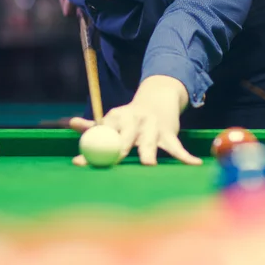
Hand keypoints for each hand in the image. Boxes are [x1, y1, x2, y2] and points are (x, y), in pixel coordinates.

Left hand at [70, 76, 202, 166]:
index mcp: (117, 116)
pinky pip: (176, 147)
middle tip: (113, 160)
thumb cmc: (129, 117)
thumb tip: (71, 124)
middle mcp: (135, 119)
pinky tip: (194, 164)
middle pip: (125, 137)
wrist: (158, 99)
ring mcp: (153, 126)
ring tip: (149, 163)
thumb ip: (93, 126)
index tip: (79, 163)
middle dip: (119, 148)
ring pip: (149, 142)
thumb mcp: (111, 119)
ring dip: (148, 153)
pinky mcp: (168, 133)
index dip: (89, 149)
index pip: (101, 133)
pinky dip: (185, 157)